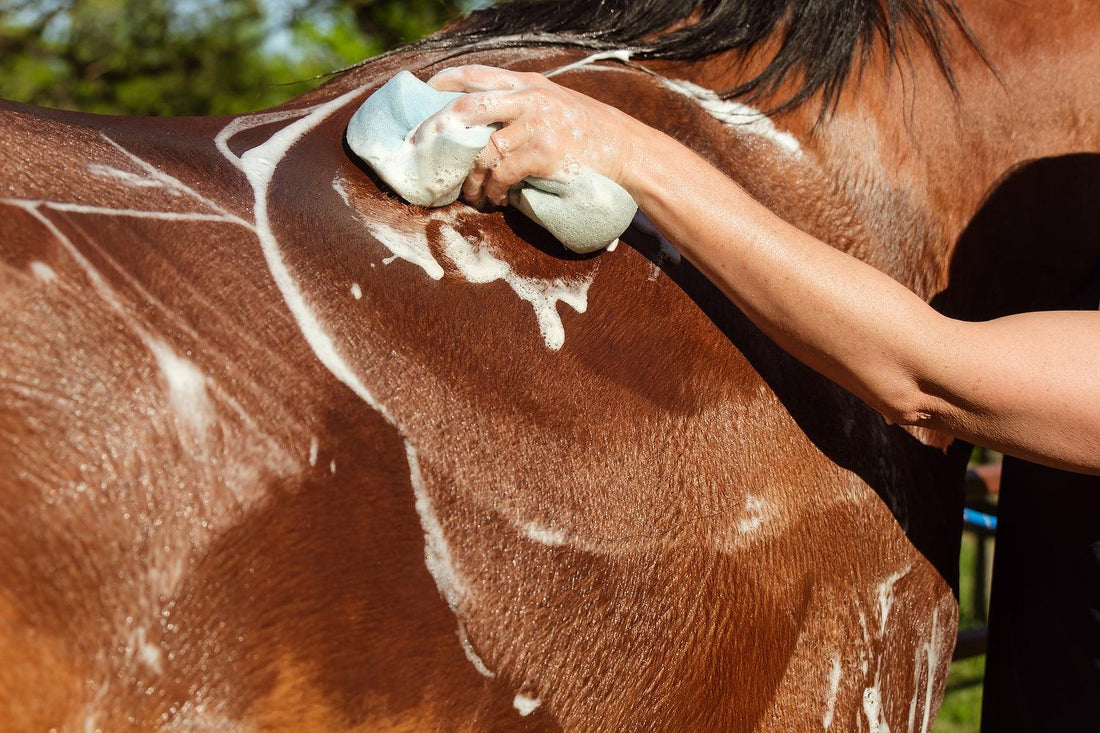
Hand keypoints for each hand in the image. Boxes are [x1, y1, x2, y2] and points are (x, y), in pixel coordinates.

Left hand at [426, 65, 632, 205]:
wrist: (623, 149)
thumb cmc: (583, 131)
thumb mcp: (551, 103)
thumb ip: (518, 103)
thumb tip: (476, 120)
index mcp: (526, 83)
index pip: (475, 74)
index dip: (444, 83)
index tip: (424, 96)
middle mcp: (529, 97)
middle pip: (468, 107)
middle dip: (439, 130)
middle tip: (424, 151)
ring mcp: (537, 124)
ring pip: (483, 149)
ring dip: (470, 177)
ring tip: (469, 193)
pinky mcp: (544, 153)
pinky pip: (504, 173)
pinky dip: (493, 190)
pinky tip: (493, 199)